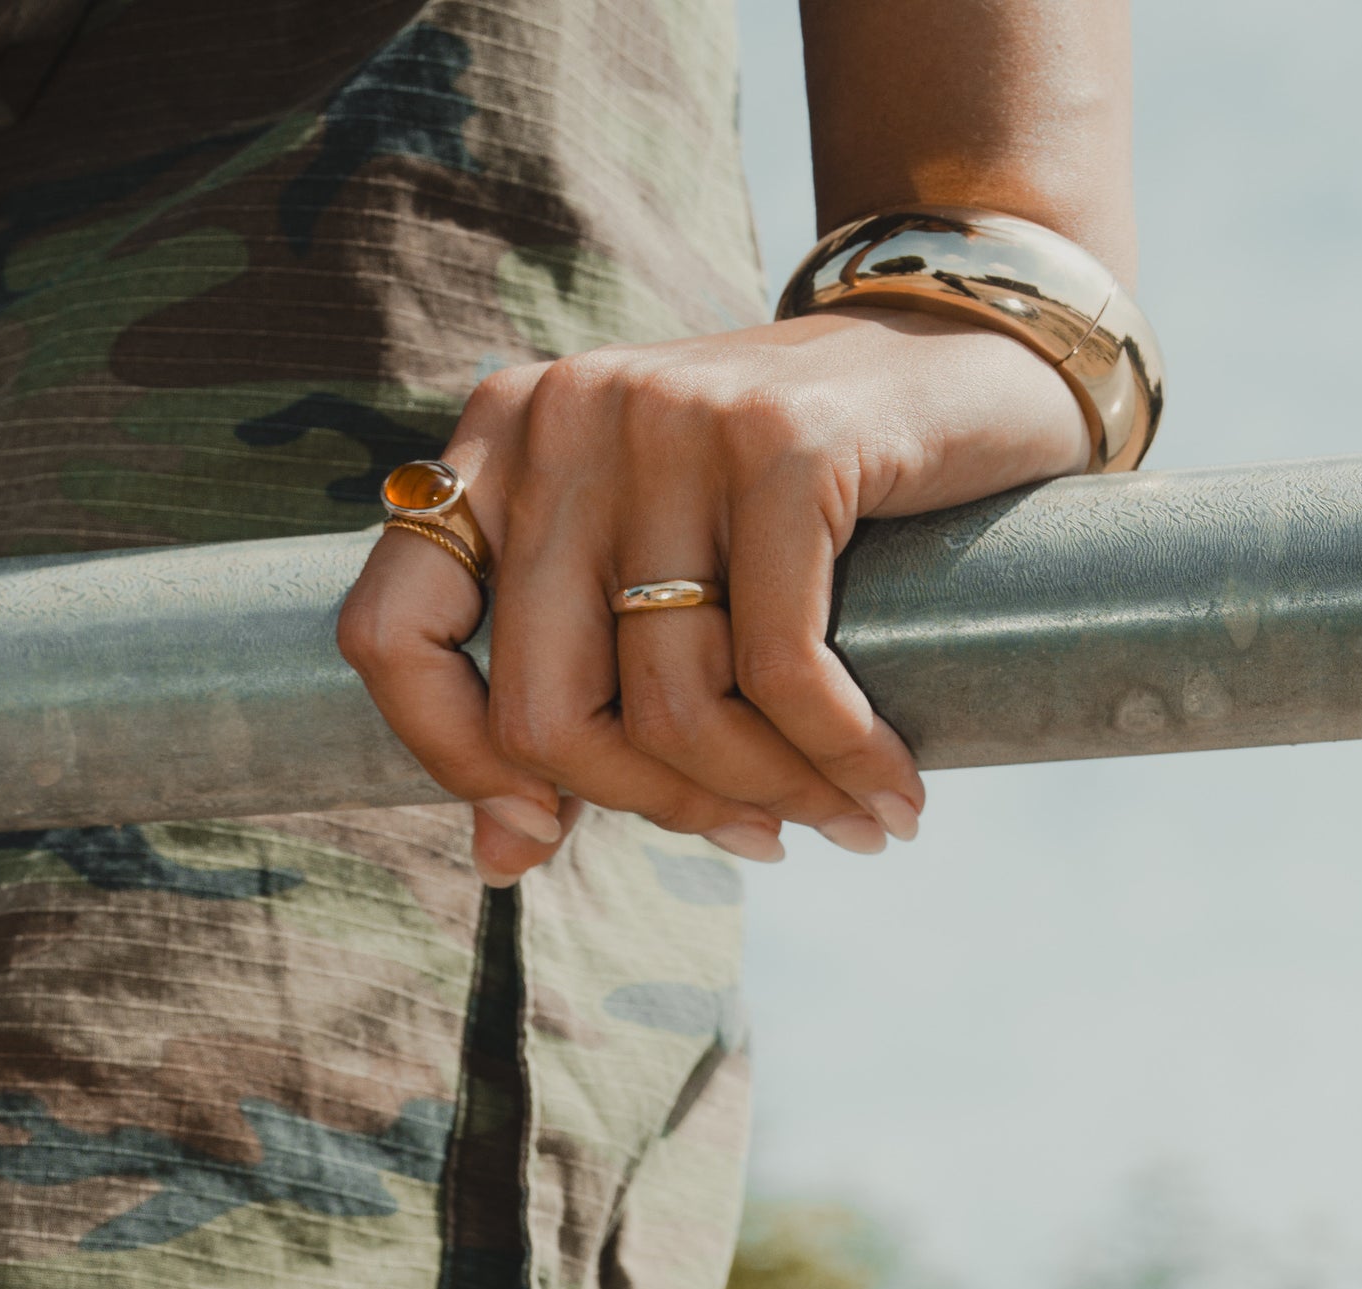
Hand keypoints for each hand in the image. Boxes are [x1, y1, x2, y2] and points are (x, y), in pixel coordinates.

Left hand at [337, 309, 1093, 885]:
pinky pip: (779, 670)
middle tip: (745, 835)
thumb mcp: (653, 576)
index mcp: (498, 441)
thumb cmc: (796, 500)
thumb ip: (568, 689)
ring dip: (763, 795)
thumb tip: (501, 858)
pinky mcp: (785, 443)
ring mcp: (669, 417)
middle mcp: (566, 416)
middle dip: (649, 807)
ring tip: (830, 817)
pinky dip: (837, 756)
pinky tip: (885, 789)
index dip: (451, 761)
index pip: (392, 637)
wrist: (969, 355)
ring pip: (668, 707)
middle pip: (539, 710)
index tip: (542, 828)